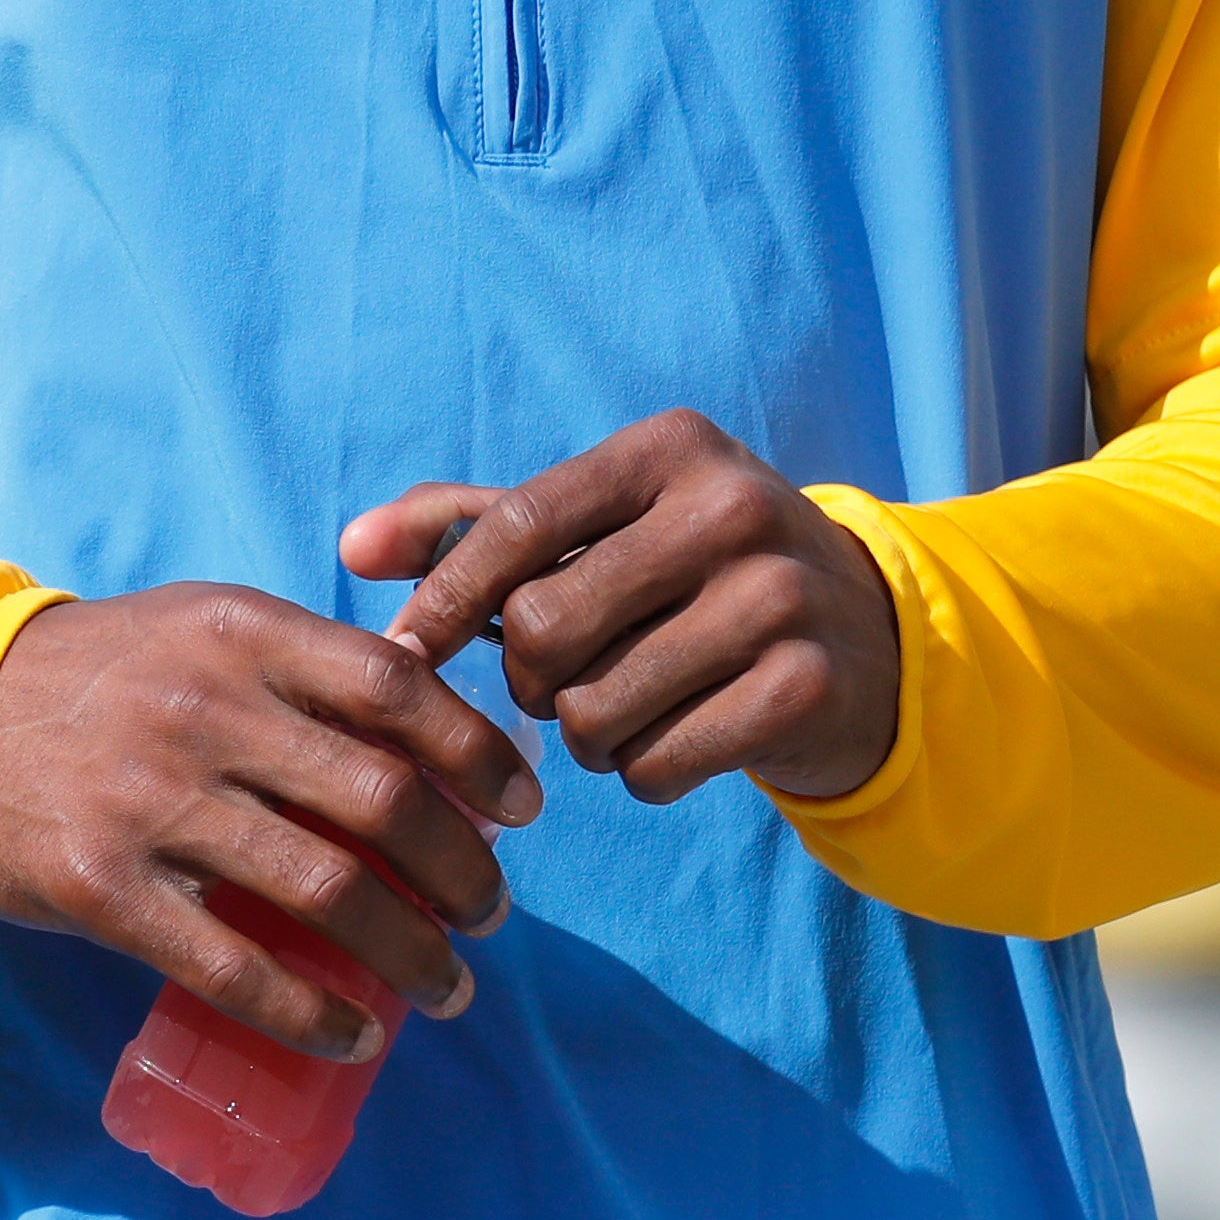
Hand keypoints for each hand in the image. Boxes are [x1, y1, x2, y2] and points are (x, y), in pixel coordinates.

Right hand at [0, 583, 540, 1060]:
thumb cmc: (105, 676)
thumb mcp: (201, 626)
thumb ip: (303, 661)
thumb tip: (436, 720)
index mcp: (238, 631)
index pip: (395, 686)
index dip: (477, 752)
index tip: (521, 807)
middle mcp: (202, 709)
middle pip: (380, 798)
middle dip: (460, 874)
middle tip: (488, 914)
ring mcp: (151, 800)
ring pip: (325, 892)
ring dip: (411, 954)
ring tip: (446, 986)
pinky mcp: (104, 888)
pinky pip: (234, 968)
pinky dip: (312, 1013)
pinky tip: (355, 1033)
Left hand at [344, 411, 900, 804]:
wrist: (868, 637)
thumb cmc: (691, 573)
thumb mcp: (603, 523)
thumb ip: (475, 525)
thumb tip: (350, 547)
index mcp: (668, 448)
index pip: (516, 525)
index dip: (442, 598)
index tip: (406, 648)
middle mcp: (730, 507)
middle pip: (544, 629)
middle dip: (530, 677)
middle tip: (561, 681)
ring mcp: (779, 598)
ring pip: (592, 711)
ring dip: (586, 734)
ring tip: (629, 705)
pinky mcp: (809, 690)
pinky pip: (655, 766)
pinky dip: (644, 771)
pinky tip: (681, 737)